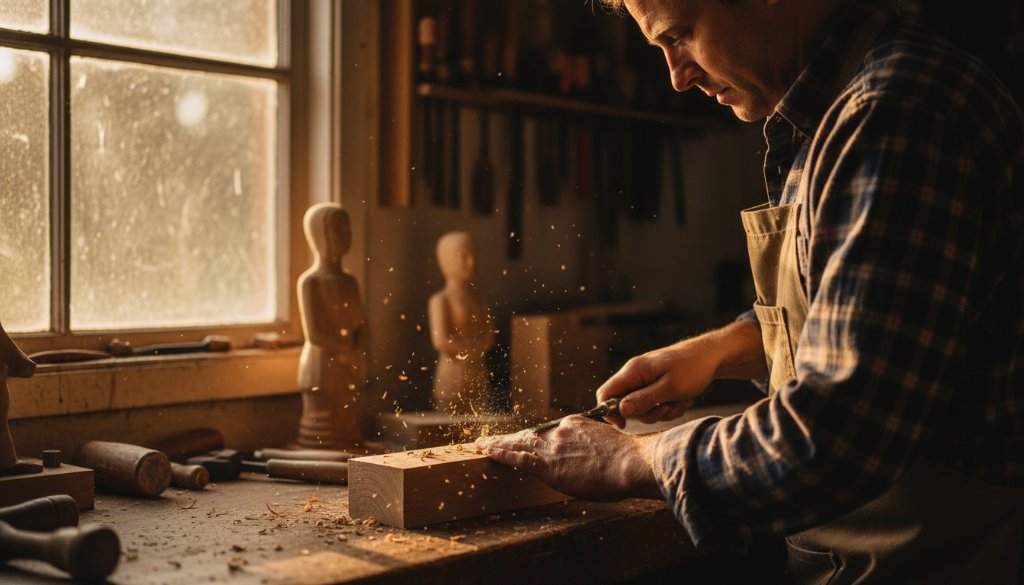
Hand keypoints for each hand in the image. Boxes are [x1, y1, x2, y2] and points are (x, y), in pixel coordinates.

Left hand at [475, 417, 661, 501]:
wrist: (630, 463)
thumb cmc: (629, 460)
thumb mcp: (610, 445)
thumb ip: (595, 447)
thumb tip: (592, 458)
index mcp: (576, 425)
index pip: (550, 433)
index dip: (535, 438)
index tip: (526, 439)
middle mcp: (560, 432)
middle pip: (530, 435)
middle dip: (510, 438)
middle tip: (491, 439)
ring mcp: (552, 446)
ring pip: (519, 444)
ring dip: (499, 444)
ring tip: (482, 445)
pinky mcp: (548, 464)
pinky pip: (517, 457)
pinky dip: (500, 453)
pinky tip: (487, 451)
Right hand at [596, 339, 715, 426]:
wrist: (711, 356)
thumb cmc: (692, 368)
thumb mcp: (670, 387)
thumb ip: (644, 399)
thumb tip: (620, 411)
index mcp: (633, 371)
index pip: (605, 393)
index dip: (609, 412)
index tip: (624, 425)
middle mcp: (635, 375)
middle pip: (625, 406)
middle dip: (647, 413)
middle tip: (667, 407)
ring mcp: (644, 380)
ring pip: (642, 408)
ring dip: (662, 411)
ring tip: (679, 400)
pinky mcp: (654, 386)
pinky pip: (654, 405)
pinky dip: (668, 407)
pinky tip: (682, 399)